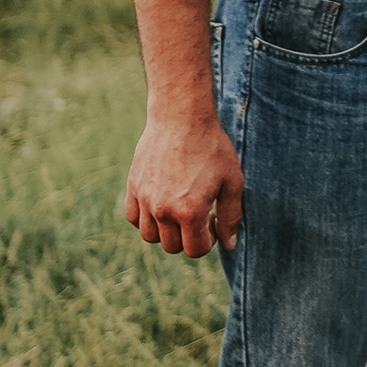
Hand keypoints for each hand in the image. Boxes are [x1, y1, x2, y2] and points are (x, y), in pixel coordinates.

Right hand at [124, 107, 243, 256]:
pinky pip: (133, 218)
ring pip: (149, 236)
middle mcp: (163, 210)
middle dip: (189, 237)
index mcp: (190, 212)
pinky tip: (161, 203)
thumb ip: (231, 216)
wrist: (181, 117)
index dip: (209, 240)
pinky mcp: (133, 186)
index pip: (195, 250)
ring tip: (179, 210)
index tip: (213, 220)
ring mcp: (145, 199)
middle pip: (172, 247)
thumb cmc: (212, 147)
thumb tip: (228, 244)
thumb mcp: (232, 182)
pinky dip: (146, 218)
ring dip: (166, 231)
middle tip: (199, 214)